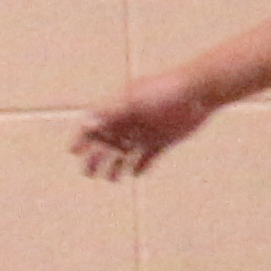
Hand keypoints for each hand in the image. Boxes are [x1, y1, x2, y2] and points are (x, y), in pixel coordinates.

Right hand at [71, 80, 204, 180]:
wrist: (198, 92)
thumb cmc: (163, 91)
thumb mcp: (133, 101)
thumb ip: (110, 113)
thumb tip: (87, 123)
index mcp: (119, 109)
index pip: (94, 124)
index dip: (82, 138)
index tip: (73, 152)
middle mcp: (130, 121)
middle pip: (107, 143)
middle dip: (96, 158)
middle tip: (88, 173)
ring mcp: (146, 131)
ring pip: (126, 153)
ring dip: (117, 166)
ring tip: (112, 179)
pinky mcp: (163, 140)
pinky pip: (148, 157)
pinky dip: (142, 166)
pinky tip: (135, 174)